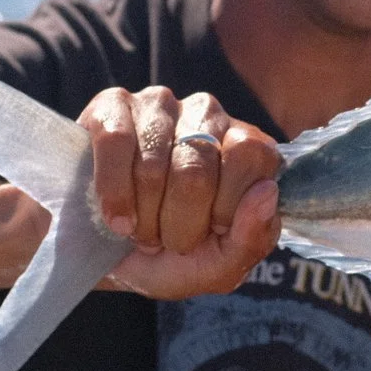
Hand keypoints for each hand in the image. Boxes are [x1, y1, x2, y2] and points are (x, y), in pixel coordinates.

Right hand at [78, 86, 282, 300]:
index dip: (225, 207)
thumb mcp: (218, 267)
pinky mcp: (113, 106)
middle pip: (197, 170)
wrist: (103, 256)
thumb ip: (253, 238)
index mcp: (247, 148)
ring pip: (153, 164)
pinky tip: (114, 216)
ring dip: (142, 215)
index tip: (209, 231)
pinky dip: (112, 192)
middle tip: (165, 240)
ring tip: (139, 229)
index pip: (252, 155)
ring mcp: (161, 104)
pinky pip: (115, 142)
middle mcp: (209, 114)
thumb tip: (267, 191)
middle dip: (177, 224)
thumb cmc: (170, 258)